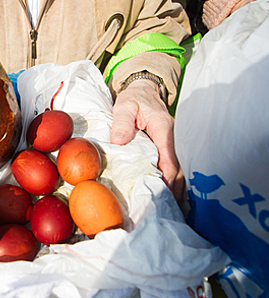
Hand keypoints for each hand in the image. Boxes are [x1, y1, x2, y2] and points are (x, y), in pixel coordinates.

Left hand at [110, 79, 183, 201]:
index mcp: (163, 129)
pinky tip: (164, 192)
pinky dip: (169, 179)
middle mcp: (171, 137)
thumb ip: (122, 123)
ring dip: (173, 187)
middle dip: (174, 189)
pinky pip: (170, 165)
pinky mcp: (165, 146)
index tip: (163, 195)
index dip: (168, 179)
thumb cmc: (133, 98)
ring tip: (167, 207)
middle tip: (165, 209)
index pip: (169, 159)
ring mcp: (170, 142)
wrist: (143, 89)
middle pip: (177, 169)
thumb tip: (120, 142)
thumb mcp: (124, 106)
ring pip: (176, 169)